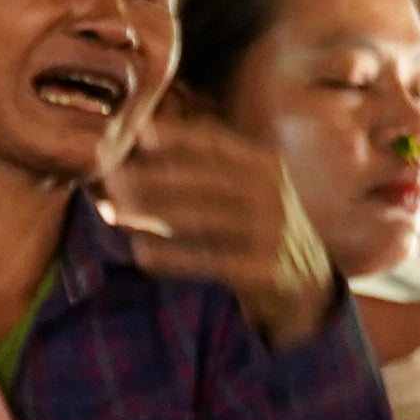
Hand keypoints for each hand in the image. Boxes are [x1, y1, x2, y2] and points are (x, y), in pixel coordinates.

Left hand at [99, 102, 335, 348]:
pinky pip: (213, 261)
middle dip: (154, 177)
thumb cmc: (258, 230)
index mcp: (263, 165)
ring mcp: (272, 231)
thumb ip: (204, 169)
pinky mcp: (267, 270)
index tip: (137, 133)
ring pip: (205, 218)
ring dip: (156, 214)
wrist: (309, 286)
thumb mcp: (244, 190)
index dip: (178, 137)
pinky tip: (142, 256)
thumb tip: (139, 140)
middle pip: (205, 179)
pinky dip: (176, 258)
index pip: (216, 143)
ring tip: (114, 214)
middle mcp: (271, 192)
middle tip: (110, 178)